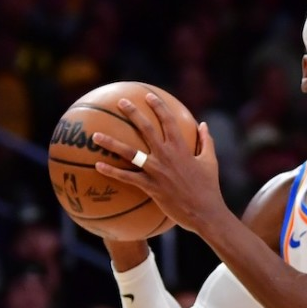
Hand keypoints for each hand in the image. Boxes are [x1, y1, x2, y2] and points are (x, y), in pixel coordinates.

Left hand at [92, 94, 224, 237]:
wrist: (204, 212)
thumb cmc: (209, 187)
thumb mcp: (210, 161)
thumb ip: (206, 141)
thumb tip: (203, 125)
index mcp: (182, 148)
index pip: (169, 121)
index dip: (158, 107)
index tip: (149, 96)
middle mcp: (166, 156)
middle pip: (146, 129)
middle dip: (133, 113)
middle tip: (121, 102)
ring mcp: (156, 171)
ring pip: (130, 153)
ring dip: (111, 143)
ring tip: (95, 135)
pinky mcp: (150, 187)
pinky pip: (127, 177)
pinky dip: (112, 172)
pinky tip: (98, 166)